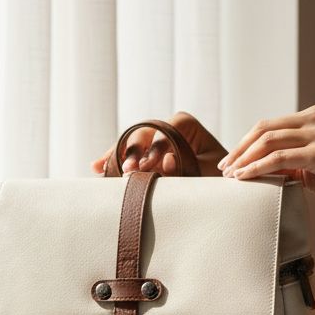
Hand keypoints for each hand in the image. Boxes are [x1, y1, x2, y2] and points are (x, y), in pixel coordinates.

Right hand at [91, 111, 226, 176]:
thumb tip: (167, 160)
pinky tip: (97, 168)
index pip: (166, 129)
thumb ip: (189, 167)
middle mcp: (166, 128)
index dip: (156, 146)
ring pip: (131, 143)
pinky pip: (127, 156)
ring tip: (102, 169)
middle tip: (127, 171)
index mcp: (186, 125)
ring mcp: (152, 141)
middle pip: (143, 133)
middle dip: (132, 151)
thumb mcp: (208, 173)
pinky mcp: (144, 155)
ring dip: (117, 156)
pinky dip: (114, 163)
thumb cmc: (217, 179)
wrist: (217, 189)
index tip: (148, 165)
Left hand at [218, 104, 314, 220]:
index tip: (229, 161)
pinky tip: (243, 178)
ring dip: (244, 159)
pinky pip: (279, 158)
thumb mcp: (314, 167)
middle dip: (238, 149)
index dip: (245, 143)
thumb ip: (290, 161)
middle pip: (264, 129)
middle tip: (222, 169)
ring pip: (268, 141)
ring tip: (229, 176)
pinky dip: (257, 168)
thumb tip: (258, 168)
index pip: (269, 125)